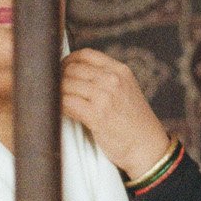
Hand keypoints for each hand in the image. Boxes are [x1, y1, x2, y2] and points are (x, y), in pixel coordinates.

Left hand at [62, 48, 173, 179]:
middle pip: (72, 69)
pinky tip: (60, 111)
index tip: (61, 70)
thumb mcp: (126, 90)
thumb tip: (72, 72)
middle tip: (53, 89)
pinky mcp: (97, 115)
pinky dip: (59, 107)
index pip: (86, 54)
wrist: (147, 146)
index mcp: (120, 70)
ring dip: (56, 93)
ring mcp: (105, 96)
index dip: (68, 60)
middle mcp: (113, 79)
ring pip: (66, 85)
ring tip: (55, 101)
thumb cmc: (133, 121)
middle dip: (58, 78)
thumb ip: (105, 78)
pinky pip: (67, 103)